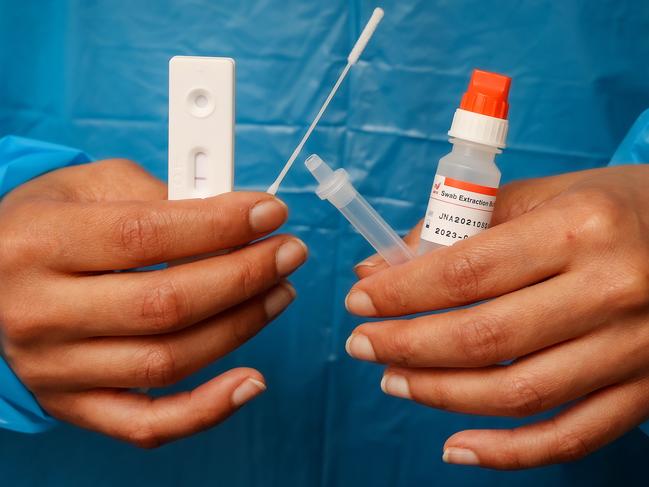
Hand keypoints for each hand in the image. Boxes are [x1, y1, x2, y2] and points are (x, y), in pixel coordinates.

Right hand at [0, 159, 306, 446]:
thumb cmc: (49, 222)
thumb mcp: (89, 184)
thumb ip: (159, 194)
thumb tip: (235, 218)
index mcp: (38, 243)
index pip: (148, 236)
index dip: (221, 225)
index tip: (271, 213)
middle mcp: (40, 313)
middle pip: (166, 304)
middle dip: (245, 275)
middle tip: (288, 252)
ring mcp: (55, 369)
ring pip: (168, 361)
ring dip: (241, 327)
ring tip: (279, 292)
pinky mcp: (74, 404)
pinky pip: (147, 424)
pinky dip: (206, 410)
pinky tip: (252, 380)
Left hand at [345, 165, 648, 468]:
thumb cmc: (608, 208)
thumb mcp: (541, 194)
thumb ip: (460, 224)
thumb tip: (380, 265)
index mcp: (580, 228)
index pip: (466, 271)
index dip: (401, 292)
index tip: (359, 300)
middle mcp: (612, 290)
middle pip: (485, 338)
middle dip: (407, 345)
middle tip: (362, 345)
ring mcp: (634, 349)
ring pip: (518, 393)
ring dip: (440, 395)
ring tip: (393, 380)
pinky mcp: (645, 391)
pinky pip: (571, 438)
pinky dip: (508, 453)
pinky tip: (456, 445)